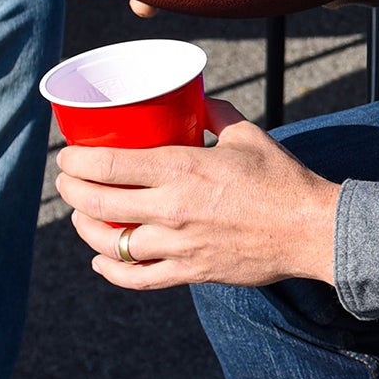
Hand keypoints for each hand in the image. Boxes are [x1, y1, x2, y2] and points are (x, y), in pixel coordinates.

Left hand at [56, 99, 340, 291]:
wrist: (312, 229)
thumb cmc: (283, 179)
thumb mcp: (248, 135)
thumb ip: (215, 115)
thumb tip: (196, 101)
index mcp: (182, 168)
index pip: (107, 164)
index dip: (75, 160)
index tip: (66, 156)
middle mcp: (172, 208)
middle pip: (97, 202)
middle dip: (70, 190)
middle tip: (67, 181)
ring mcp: (179, 244)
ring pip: (110, 243)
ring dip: (86, 229)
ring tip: (81, 217)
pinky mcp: (190, 271)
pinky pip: (137, 277)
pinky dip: (112, 272)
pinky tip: (102, 262)